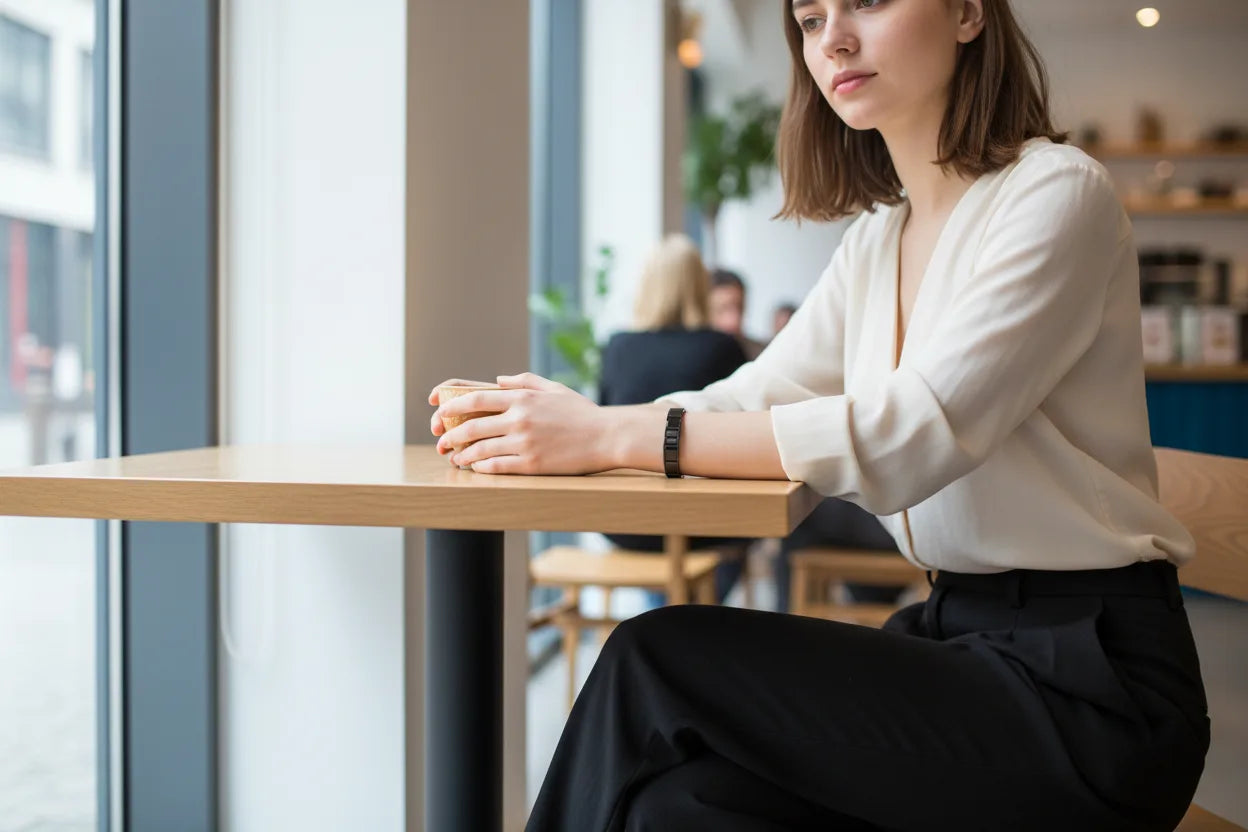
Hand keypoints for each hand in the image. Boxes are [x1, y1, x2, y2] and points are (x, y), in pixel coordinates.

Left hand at [431, 373, 613, 474]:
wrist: (607, 436)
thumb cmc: (582, 413)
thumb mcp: (554, 388)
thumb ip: (524, 381)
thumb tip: (496, 380)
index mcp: (523, 398)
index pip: (476, 399)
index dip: (451, 404)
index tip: (438, 411)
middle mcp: (520, 419)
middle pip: (471, 427)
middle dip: (451, 436)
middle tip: (441, 442)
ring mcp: (525, 443)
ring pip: (480, 450)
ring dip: (462, 455)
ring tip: (455, 458)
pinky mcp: (532, 464)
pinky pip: (497, 467)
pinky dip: (481, 468)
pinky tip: (476, 468)